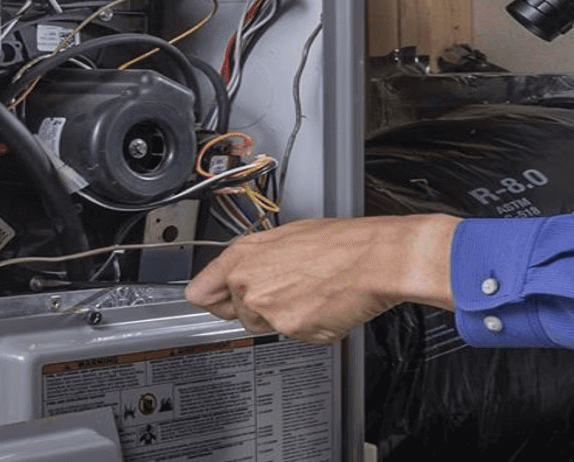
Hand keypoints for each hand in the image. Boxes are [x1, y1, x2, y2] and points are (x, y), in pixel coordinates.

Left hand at [184, 215, 458, 343]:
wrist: (373, 259)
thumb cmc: (341, 244)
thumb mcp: (288, 237)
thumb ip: (258, 260)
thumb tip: (247, 272)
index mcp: (243, 254)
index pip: (199, 292)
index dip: (212, 300)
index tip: (217, 303)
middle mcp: (247, 281)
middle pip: (236, 314)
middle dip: (259, 309)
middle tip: (288, 292)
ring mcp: (266, 307)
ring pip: (265, 327)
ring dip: (285, 319)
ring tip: (311, 294)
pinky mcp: (289, 328)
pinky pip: (294, 336)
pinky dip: (310, 328)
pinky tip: (324, 305)